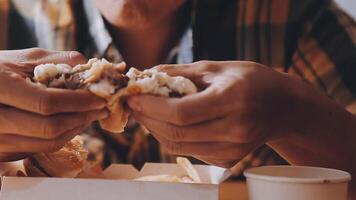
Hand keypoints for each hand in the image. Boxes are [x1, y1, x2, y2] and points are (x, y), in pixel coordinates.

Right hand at [0, 48, 107, 160]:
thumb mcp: (23, 58)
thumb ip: (56, 60)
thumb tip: (90, 66)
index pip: (46, 103)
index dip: (77, 102)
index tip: (99, 98)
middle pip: (50, 128)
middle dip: (82, 118)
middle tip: (101, 109)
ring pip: (47, 144)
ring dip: (75, 130)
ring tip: (89, 116)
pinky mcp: (2, 153)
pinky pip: (39, 149)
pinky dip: (61, 137)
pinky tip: (70, 124)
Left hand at [128, 61, 301, 167]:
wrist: (282, 107)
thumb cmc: (251, 80)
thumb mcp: (218, 67)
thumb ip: (179, 72)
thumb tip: (145, 74)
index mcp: (232, 100)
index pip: (182, 113)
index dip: (151, 107)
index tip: (132, 97)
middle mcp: (234, 130)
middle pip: (176, 133)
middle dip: (147, 119)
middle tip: (133, 104)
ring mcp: (232, 149)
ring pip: (179, 146)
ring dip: (155, 130)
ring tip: (144, 113)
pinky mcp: (228, 159)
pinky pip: (190, 151)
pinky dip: (171, 137)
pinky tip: (165, 123)